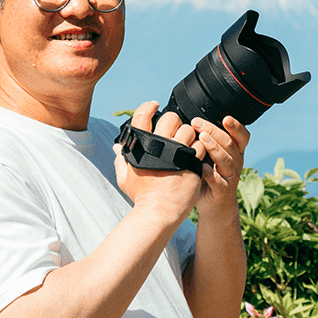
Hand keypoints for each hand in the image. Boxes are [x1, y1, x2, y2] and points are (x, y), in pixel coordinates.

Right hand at [113, 101, 202, 222]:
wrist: (159, 212)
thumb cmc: (142, 196)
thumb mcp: (125, 177)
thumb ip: (121, 160)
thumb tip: (117, 148)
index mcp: (141, 146)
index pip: (142, 115)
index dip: (148, 106)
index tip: (155, 105)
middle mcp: (159, 146)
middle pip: (171, 118)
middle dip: (174, 121)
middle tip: (174, 130)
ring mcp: (177, 153)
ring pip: (188, 130)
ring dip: (188, 135)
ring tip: (186, 144)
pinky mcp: (192, 162)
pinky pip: (200, 146)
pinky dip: (198, 148)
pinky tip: (194, 155)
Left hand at [189, 115, 249, 217]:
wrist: (214, 206)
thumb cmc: (209, 175)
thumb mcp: (211, 156)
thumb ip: (206, 140)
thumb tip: (191, 120)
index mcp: (235, 151)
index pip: (242, 136)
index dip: (236, 126)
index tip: (225, 117)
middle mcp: (236, 162)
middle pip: (230, 144)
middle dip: (213, 131)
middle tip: (197, 123)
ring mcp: (230, 177)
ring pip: (227, 161)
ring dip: (214, 149)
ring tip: (202, 139)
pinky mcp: (222, 192)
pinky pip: (219, 182)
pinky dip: (211, 175)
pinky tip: (202, 167)